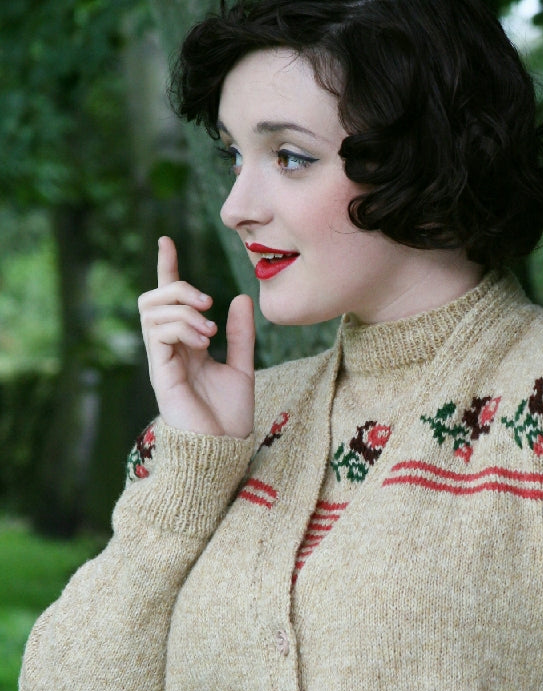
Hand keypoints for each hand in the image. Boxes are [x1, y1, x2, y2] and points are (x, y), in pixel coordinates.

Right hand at [138, 236, 255, 436]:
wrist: (225, 450)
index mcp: (185, 345)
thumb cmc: (230, 417)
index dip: (167, 269)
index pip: (169, 300)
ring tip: (210, 330)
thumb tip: (240, 297)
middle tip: (207, 301)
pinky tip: (203, 340)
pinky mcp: (160, 373)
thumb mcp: (243, 366)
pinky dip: (181, 327)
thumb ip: (241, 334)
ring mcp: (161, 360)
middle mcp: (168, 350)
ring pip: (153, 311)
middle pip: (153, 299)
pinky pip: (158, 333)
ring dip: (184, 310)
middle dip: (176, 287)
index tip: (166, 241)